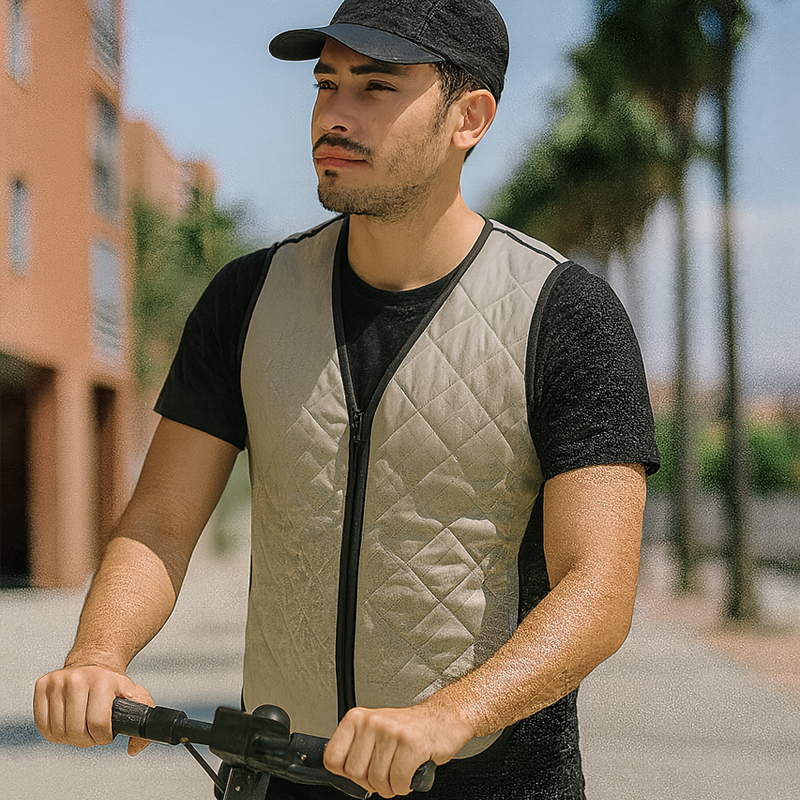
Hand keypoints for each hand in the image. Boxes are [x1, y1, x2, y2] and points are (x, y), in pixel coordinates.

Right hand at [33, 665, 154, 754]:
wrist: (94, 662)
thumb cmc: (112, 684)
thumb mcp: (135, 696)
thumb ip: (143, 721)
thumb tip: (133, 748)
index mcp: (103, 679)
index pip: (98, 724)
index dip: (103, 737)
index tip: (106, 733)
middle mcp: (78, 678)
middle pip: (76, 731)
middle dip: (87, 740)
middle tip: (92, 732)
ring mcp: (58, 681)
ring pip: (58, 731)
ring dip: (69, 738)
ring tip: (80, 727)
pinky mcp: (42, 685)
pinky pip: (42, 725)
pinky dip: (54, 733)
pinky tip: (66, 724)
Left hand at [323, 701, 473, 797]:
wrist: (442, 719)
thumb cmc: (408, 729)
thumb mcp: (374, 732)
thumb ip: (355, 749)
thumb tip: (337, 772)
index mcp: (357, 718)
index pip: (332, 758)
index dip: (346, 773)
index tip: (360, 769)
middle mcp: (372, 722)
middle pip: (355, 774)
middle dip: (371, 781)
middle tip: (385, 771)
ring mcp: (391, 732)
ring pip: (377, 781)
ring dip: (391, 785)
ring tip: (400, 770)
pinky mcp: (411, 744)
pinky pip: (398, 781)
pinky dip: (405, 784)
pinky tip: (411, 771)